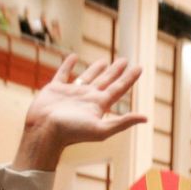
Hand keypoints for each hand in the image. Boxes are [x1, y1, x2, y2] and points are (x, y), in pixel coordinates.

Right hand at [14, 55, 146, 170]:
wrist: (44, 132)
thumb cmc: (72, 132)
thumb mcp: (101, 129)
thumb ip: (123, 122)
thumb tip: (146, 118)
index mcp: (99, 105)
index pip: (118, 89)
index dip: (129, 78)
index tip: (139, 68)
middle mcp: (87, 98)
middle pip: (106, 81)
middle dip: (116, 71)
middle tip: (125, 60)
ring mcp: (71, 93)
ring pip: (87, 77)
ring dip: (96, 69)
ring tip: (104, 61)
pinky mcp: (54, 89)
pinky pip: (63, 73)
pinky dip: (68, 65)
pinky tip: (72, 57)